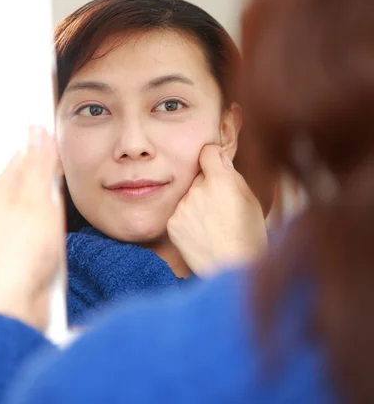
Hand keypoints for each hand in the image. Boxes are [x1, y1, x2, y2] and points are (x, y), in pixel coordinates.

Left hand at [0, 127, 63, 330]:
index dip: (45, 146)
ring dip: (57, 200)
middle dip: (54, 174)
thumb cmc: (22, 253)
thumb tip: (37, 132)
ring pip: (43, 198)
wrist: (19, 302)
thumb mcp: (37, 199)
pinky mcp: (28, 242)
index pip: (24, 153)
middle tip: (64, 181)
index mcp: (1, 189)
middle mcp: (6, 205)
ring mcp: (17, 224)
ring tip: (60, 209)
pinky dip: (58, 220)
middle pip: (35, 175)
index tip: (63, 145)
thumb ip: (39, 165)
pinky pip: (47, 220)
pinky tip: (61, 226)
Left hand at [167, 144, 266, 277]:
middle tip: (220, 208)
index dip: (213, 158)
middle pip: (198, 177)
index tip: (216, 165)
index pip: (207, 152)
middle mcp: (197, 190)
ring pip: (189, 196)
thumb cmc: (249, 236)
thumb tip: (220, 158)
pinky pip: (180, 213)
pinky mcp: (172, 224)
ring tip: (212, 226)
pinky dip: (188, 220)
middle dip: (206, 186)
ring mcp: (182, 207)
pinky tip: (201, 235)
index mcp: (220, 180)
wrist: (233, 271)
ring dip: (196, 204)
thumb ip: (232, 176)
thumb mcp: (251, 201)